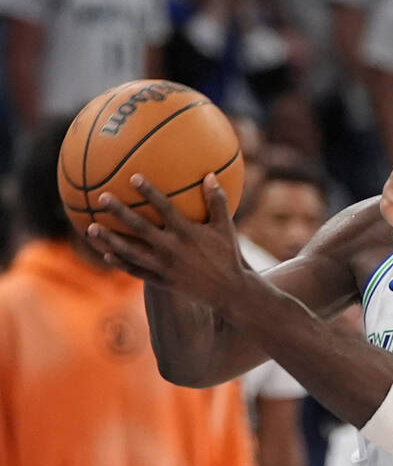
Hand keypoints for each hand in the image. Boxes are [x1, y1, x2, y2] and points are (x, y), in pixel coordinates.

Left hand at [86, 174, 247, 310]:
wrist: (228, 291)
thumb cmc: (227, 255)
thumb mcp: (226, 227)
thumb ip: (217, 201)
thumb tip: (209, 175)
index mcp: (187, 233)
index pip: (165, 209)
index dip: (149, 193)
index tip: (132, 178)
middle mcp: (172, 249)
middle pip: (140, 228)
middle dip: (120, 212)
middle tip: (102, 198)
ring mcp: (164, 266)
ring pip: (131, 251)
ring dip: (110, 239)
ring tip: (91, 229)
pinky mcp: (161, 281)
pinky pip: (136, 270)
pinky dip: (121, 262)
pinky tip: (106, 254)